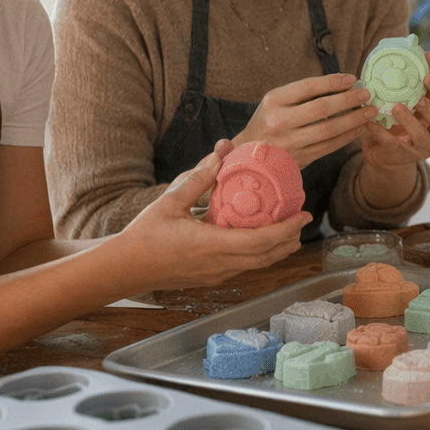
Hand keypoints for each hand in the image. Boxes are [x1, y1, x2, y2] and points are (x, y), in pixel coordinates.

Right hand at [118, 142, 311, 290]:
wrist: (126, 268)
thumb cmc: (144, 235)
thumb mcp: (170, 200)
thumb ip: (199, 177)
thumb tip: (221, 152)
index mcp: (212, 245)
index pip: (261, 241)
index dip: (287, 229)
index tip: (304, 215)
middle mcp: (219, 264)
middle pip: (267, 256)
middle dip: (290, 239)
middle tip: (304, 219)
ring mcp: (216, 274)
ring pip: (258, 265)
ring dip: (278, 249)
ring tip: (291, 231)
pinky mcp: (211, 278)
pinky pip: (245, 267)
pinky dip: (261, 254)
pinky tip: (263, 240)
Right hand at [237, 73, 376, 167]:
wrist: (249, 155)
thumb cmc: (269, 121)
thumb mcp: (277, 101)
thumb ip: (304, 93)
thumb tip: (342, 82)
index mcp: (274, 101)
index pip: (308, 87)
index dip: (332, 82)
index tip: (352, 78)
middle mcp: (280, 121)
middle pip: (321, 109)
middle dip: (348, 100)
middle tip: (366, 94)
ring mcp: (290, 143)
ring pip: (329, 130)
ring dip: (353, 120)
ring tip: (369, 111)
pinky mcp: (300, 159)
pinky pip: (329, 147)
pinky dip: (347, 137)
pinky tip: (359, 128)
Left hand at [360, 52, 429, 169]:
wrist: (391, 151)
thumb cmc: (410, 119)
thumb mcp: (420, 99)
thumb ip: (427, 79)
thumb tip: (427, 53)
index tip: (426, 75)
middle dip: (429, 109)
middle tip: (417, 97)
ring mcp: (425, 149)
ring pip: (422, 137)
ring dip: (410, 122)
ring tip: (396, 108)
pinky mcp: (406, 157)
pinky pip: (395, 146)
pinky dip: (382, 134)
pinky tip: (371, 123)